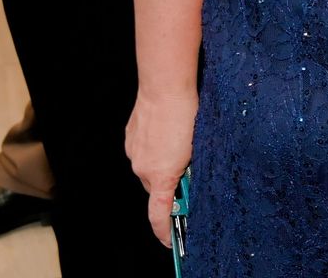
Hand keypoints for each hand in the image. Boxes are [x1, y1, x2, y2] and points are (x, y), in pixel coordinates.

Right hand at [126, 90, 196, 246]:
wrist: (165, 86)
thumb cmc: (186, 115)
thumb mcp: (196, 149)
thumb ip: (189, 171)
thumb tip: (188, 181)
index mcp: (160, 176)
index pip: (158, 215)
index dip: (164, 232)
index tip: (171, 241)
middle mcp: (142, 168)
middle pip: (157, 187)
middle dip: (171, 183)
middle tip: (188, 170)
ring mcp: (134, 152)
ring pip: (150, 168)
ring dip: (163, 162)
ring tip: (179, 141)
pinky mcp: (130, 137)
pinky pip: (144, 151)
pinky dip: (155, 148)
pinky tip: (166, 131)